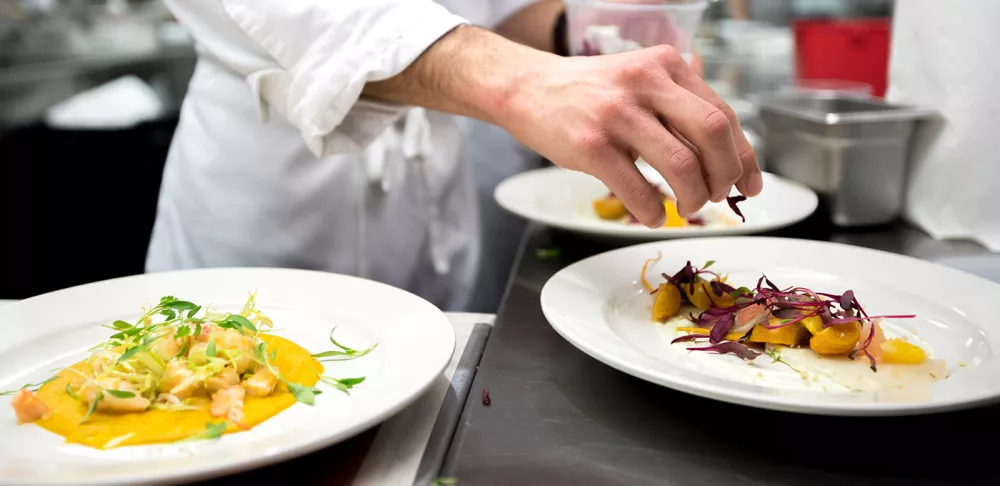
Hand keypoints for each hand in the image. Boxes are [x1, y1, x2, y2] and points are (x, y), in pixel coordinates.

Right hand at [495, 44, 760, 226]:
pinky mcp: (591, 144)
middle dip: (723, 176)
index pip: (723, 114)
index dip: (744, 156)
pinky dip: (654, 211)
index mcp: (666, 65)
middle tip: (715, 196)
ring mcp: (618, 113)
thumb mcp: (639, 79)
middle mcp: (646, 82)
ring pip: (682, 165)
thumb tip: (727, 157)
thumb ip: (679, 104)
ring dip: (693, 198)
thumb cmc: (587, 94)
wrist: (526, 88)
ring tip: (685, 208)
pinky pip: (638, 189)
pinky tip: (652, 213)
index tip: (749, 186)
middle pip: (713, 134)